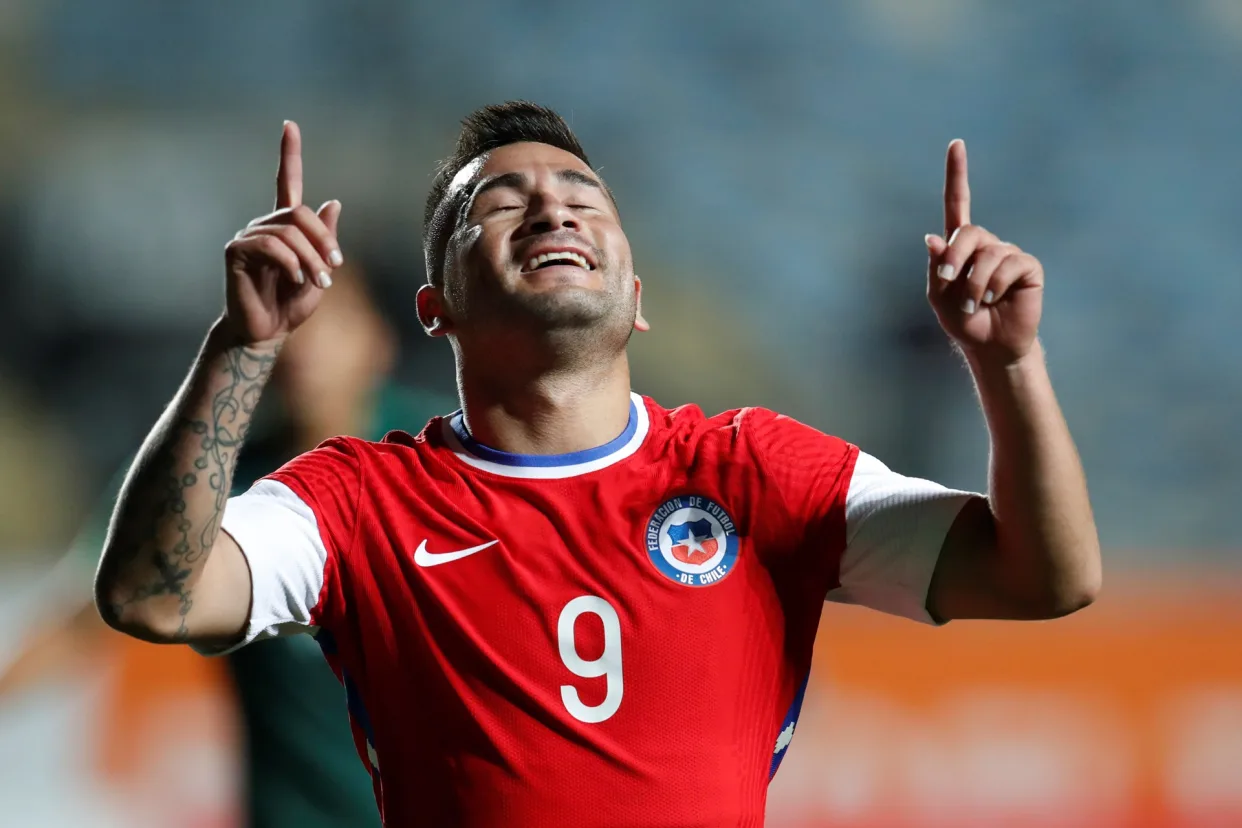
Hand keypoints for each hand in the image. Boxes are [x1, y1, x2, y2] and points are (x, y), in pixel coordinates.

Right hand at [222, 121, 343, 345]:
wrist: (266, 332)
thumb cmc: (290, 305)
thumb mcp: (320, 271)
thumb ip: (326, 240)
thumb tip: (333, 200)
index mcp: (285, 227)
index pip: (286, 183)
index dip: (288, 154)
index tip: (290, 125)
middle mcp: (264, 225)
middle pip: (300, 213)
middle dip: (323, 241)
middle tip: (334, 269)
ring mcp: (247, 236)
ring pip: (289, 232)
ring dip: (311, 259)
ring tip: (318, 282)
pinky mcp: (235, 251)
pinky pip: (270, 245)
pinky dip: (290, 263)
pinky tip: (295, 280)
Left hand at [924, 140, 1042, 366]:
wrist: (990, 346)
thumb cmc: (963, 320)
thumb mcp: (940, 295)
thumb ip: (938, 267)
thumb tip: (932, 237)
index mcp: (962, 245)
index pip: (959, 203)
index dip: (958, 174)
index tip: (956, 144)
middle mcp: (987, 243)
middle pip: (969, 233)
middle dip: (956, 258)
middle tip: (950, 281)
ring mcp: (1009, 253)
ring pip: (988, 255)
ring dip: (974, 284)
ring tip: (975, 304)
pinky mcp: (1028, 267)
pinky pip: (1010, 265)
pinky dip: (995, 284)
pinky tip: (994, 299)